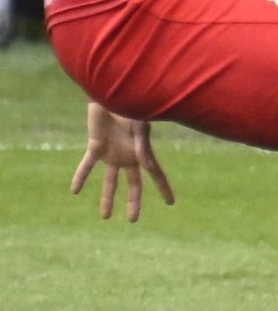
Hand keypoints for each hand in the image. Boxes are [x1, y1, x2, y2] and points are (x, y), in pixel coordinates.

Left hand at [72, 104, 173, 222]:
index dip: (164, 188)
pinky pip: (87, 165)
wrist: (109, 91)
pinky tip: (74, 190)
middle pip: (133, 184)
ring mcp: (113, 152)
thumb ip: (142, 144)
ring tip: (105, 216)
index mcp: (143, 151)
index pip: (156, 173)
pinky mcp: (96, 145)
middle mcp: (129, 155)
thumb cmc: (130, 104)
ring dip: (108, 197)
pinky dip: (81, 177)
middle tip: (133, 219)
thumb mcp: (139, 124)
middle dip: (134, 202)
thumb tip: (147, 165)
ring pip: (110, 180)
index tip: (171, 203)